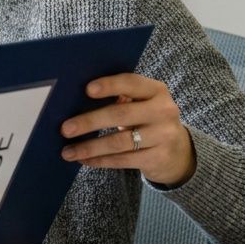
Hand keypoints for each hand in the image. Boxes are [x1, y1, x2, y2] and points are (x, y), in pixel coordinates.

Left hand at [59, 73, 194, 186]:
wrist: (179, 151)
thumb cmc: (148, 120)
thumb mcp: (142, 103)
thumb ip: (121, 97)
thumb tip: (75, 100)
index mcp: (156, 90)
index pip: (131, 83)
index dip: (109, 86)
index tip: (87, 90)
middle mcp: (164, 111)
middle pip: (121, 114)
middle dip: (89, 122)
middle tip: (65, 129)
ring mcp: (163, 135)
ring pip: (119, 142)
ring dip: (89, 147)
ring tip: (67, 152)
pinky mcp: (158, 158)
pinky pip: (123, 160)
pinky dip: (100, 160)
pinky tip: (84, 160)